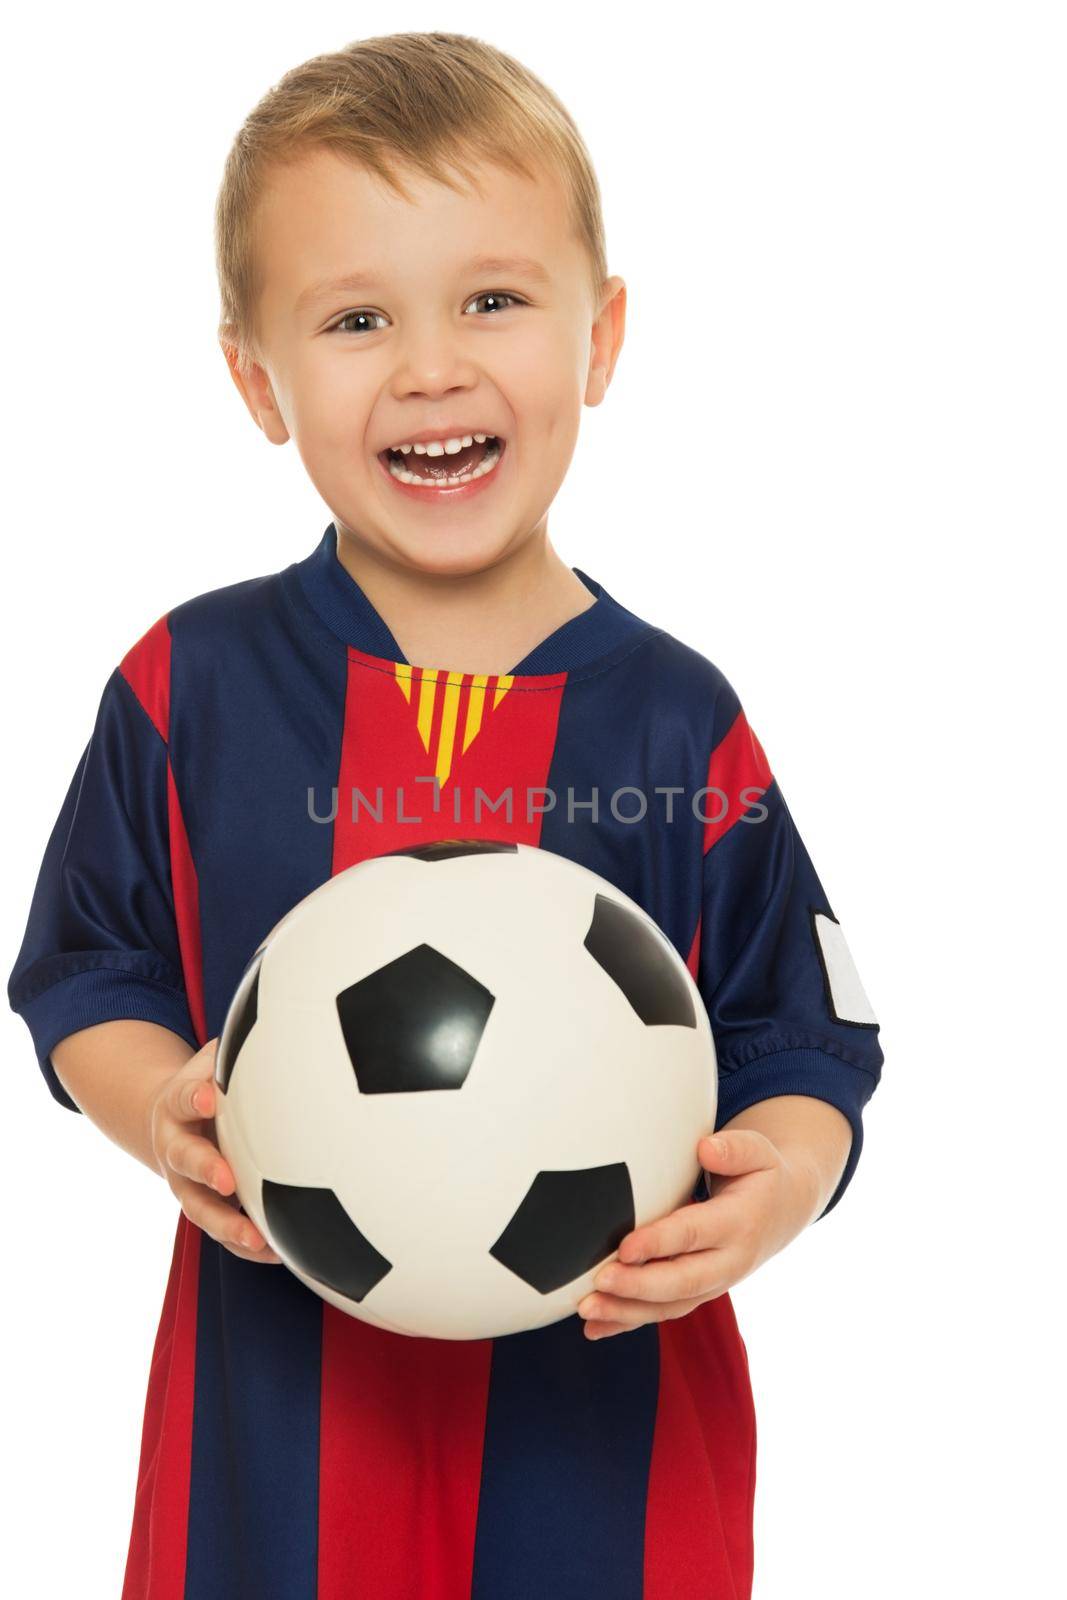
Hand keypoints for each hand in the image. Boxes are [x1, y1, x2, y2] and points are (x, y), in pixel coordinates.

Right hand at [149, 1038, 281, 1263]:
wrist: (176, 1119)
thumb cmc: (209, 1082)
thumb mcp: (214, 1057)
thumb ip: (238, 1046)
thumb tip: (287, 1011)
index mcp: (177, 1104)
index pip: (182, 1098)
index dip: (193, 1098)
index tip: (207, 1096)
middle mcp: (175, 1147)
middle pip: (184, 1162)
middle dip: (204, 1169)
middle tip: (227, 1178)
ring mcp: (186, 1184)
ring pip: (200, 1210)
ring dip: (227, 1226)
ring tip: (257, 1239)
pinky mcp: (205, 1208)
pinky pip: (225, 1231)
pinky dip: (248, 1246)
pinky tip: (281, 1253)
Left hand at [576, 1129, 819, 1338]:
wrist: (781, 1213)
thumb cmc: (759, 1176)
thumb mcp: (758, 1153)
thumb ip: (734, 1149)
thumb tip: (706, 1149)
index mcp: (740, 1224)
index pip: (695, 1235)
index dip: (660, 1243)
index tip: (625, 1246)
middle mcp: (728, 1262)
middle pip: (681, 1281)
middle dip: (638, 1286)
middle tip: (599, 1281)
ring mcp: (713, 1284)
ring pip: (669, 1306)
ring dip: (626, 1312)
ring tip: (586, 1309)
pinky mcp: (697, 1294)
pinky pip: (663, 1313)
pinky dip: (627, 1323)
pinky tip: (594, 1328)